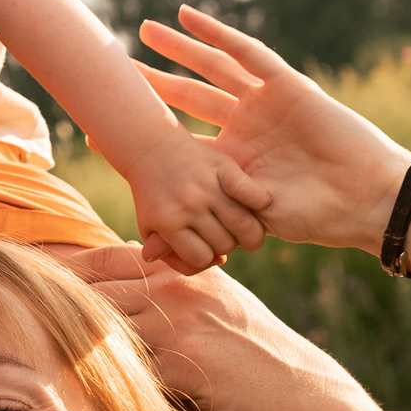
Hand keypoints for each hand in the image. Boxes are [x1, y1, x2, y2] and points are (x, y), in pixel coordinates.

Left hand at [46, 241, 345, 410]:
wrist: (304, 393)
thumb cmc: (253, 356)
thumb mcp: (216, 306)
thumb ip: (170, 290)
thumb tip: (121, 278)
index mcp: (181, 270)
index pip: (104, 259)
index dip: (59, 268)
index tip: (16, 275)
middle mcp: (176, 286)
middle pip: (91, 286)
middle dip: (45, 298)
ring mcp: (178, 320)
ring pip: (99, 322)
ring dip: (60, 336)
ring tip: (15, 347)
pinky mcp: (182, 360)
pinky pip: (122, 364)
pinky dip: (92, 372)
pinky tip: (61, 383)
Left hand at [120, 116, 270, 273]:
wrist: (153, 147)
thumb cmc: (156, 195)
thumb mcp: (151, 227)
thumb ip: (171, 254)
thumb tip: (211, 262)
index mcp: (168, 223)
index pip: (201, 258)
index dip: (207, 256)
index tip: (205, 246)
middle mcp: (188, 205)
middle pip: (225, 244)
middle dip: (227, 244)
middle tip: (225, 233)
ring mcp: (207, 186)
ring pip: (244, 227)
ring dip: (250, 233)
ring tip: (247, 228)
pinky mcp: (224, 167)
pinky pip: (252, 194)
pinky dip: (259, 201)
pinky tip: (258, 203)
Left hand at [138, 11, 410, 257]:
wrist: (366, 200)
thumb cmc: (316, 216)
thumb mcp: (246, 218)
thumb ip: (199, 221)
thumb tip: (146, 250)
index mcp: (236, 159)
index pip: (182, 140)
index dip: (148, 132)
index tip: (103, 126)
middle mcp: (247, 125)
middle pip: (191, 96)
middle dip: (155, 81)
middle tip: (116, 66)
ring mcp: (266, 102)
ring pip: (213, 68)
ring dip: (180, 48)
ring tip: (145, 30)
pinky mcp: (287, 85)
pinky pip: (247, 53)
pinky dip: (217, 34)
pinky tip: (189, 16)